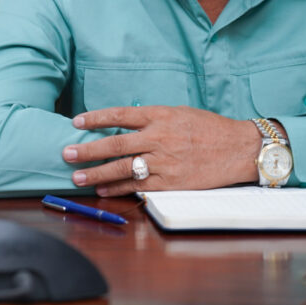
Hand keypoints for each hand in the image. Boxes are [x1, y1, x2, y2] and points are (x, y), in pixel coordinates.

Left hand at [62, 106, 261, 195]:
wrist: (239, 148)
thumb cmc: (208, 128)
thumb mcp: (178, 113)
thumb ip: (151, 119)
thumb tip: (122, 125)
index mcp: (160, 116)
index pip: (120, 115)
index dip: (95, 118)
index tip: (76, 122)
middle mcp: (159, 138)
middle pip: (115, 144)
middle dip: (88, 150)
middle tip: (67, 153)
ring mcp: (164, 162)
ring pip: (123, 168)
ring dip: (97, 174)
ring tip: (77, 177)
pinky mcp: (171, 183)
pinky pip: (139, 186)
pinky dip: (118, 189)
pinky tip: (103, 191)